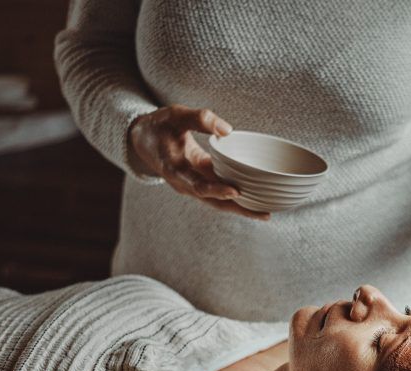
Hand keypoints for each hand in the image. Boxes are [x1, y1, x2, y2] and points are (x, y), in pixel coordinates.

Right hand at [129, 105, 269, 219]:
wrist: (143, 139)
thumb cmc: (160, 126)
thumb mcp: (175, 115)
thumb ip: (200, 119)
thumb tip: (227, 129)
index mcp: (175, 170)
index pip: (198, 185)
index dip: (216, 190)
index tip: (235, 192)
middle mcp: (185, 184)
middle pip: (214, 202)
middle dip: (239, 210)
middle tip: (264, 214)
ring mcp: (194, 187)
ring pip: (219, 203)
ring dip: (241, 209)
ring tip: (266, 214)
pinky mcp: (202, 184)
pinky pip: (220, 195)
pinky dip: (237, 199)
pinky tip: (258, 201)